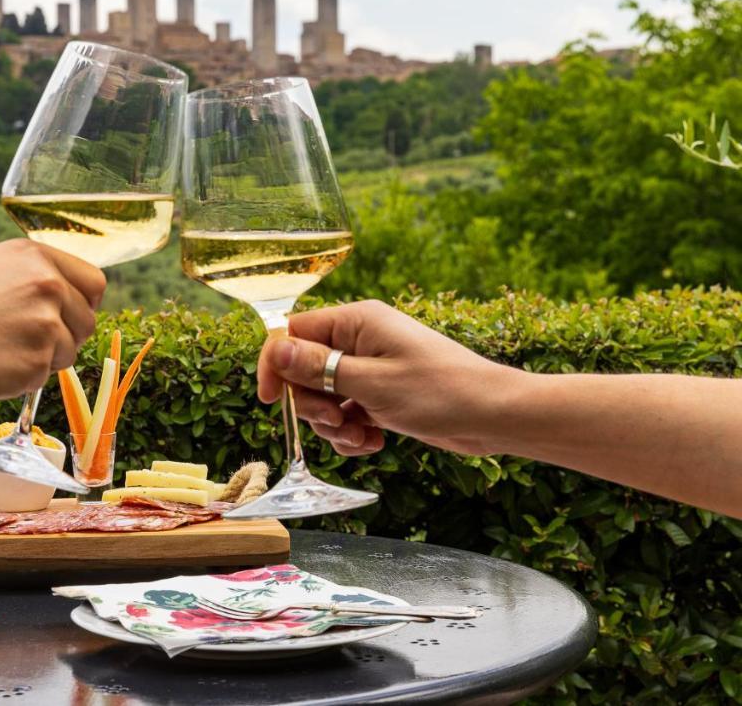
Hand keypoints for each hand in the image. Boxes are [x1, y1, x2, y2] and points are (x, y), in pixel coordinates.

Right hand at [0, 239, 106, 399]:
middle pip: (87, 320)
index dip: (84, 302)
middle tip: (25, 340)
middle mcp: (47, 285)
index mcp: (36, 257)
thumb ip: (34, 273)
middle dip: (65, 334)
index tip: (69, 314)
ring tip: (1, 349)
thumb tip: (71, 291)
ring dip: (45, 358)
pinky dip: (24, 377)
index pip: (95, 281)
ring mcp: (45, 324)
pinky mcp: (37, 362)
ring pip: (70, 351)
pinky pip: (46, 376)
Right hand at [257, 300, 519, 456]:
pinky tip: (373, 442)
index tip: (269, 401)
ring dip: (332, 425)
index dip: (275, 366)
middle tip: (338, 420)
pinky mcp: (380, 394)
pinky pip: (346, 413)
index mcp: (356, 322)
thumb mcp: (372, 383)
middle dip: (312, 404)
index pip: (292, 333)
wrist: (495, 416)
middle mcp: (359, 340)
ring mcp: (370, 368)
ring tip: (361, 436)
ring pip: (323, 398)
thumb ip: (318, 368)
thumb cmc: (441, 391)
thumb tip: (274, 350)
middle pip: (303, 371)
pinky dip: (352, 432)